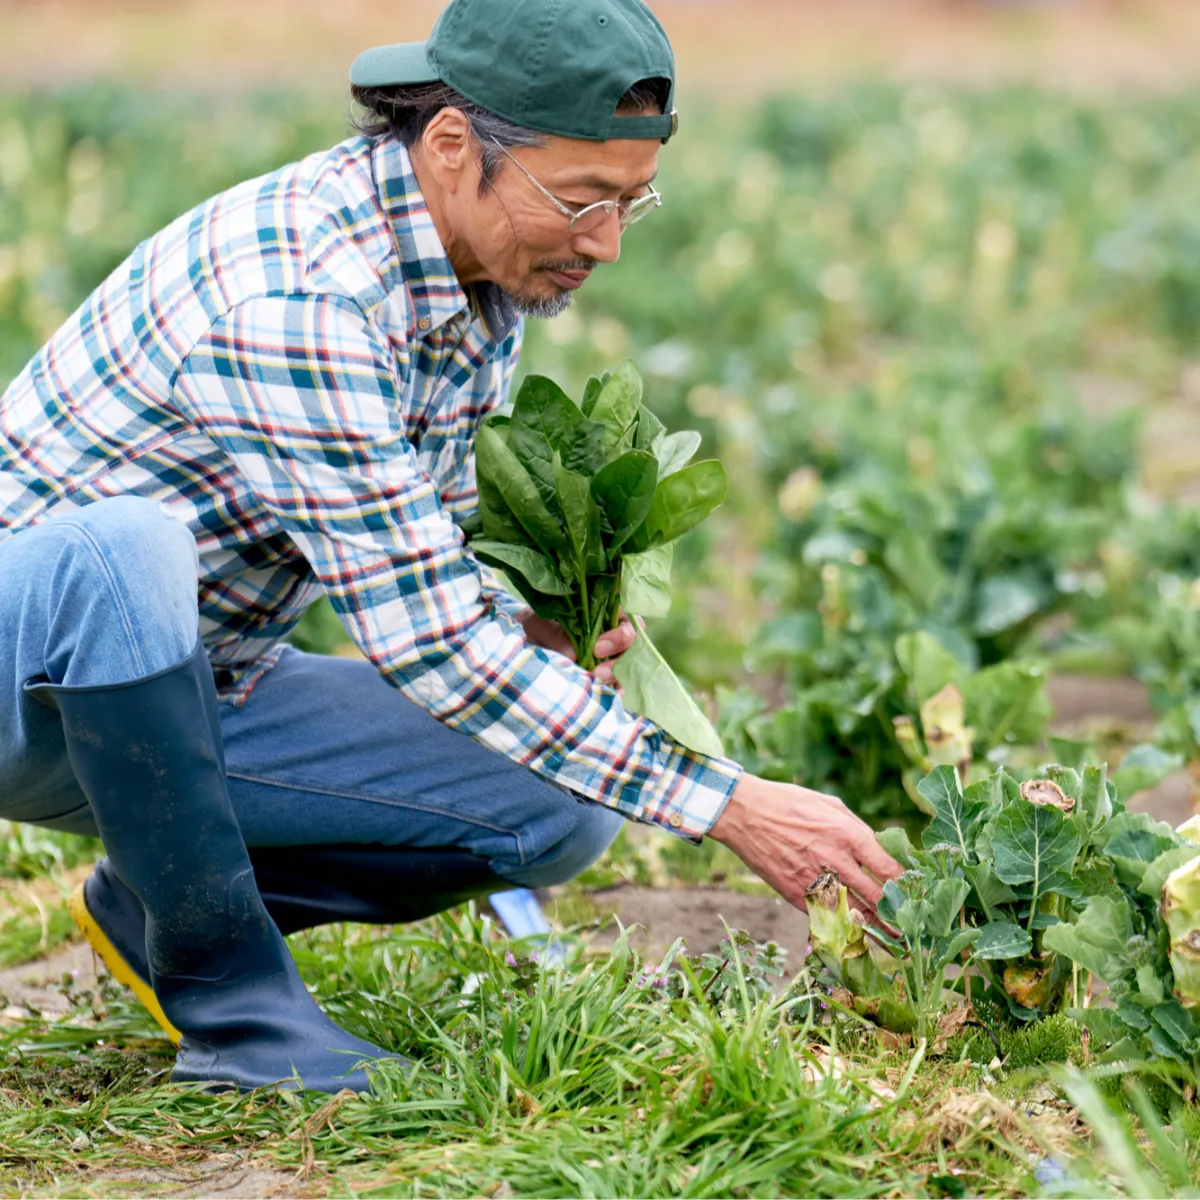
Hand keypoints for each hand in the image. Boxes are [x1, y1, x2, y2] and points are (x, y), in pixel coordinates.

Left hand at [517, 610, 636, 686]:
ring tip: (595, 684)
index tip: (596, 649)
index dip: (618, 635)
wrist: (530, 643)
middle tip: (597, 672)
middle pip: (632, 644)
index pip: (627, 618)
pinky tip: (605, 696)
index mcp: (604, 610)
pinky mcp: (608, 674)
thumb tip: (572, 654)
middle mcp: (614, 630)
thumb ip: (555, 634)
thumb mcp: (540, 624)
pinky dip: (615, 690)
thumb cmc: (539, 626)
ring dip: (615, 677)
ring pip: (628, 664)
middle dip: (617, 659)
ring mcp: (613, 653)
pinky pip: (620, 682)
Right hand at [708, 774, 901, 923]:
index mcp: (847, 834)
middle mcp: (835, 860)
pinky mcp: (796, 894)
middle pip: (876, 896)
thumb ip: (856, 828)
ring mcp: (815, 880)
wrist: (744, 814)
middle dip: (897, 914)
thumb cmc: (788, 803)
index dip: (905, 884)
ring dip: (876, 927)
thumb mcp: (829, 804)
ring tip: (893, 939)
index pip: (888, 867)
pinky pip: (826, 914)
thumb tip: (878, 848)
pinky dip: (842, 925)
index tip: (914, 892)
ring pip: (854, 912)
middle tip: (911, 927)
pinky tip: (856, 933)